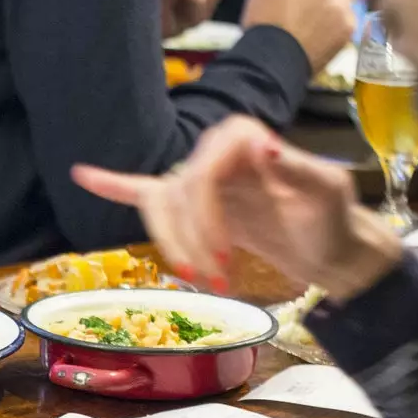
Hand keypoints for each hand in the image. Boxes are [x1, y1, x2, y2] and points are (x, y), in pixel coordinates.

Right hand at [70, 116, 401, 298]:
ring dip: (173, 244)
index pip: (203, 172)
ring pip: (162, 206)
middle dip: (191, 241)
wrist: (333, 249)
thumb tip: (265, 149)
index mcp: (245, 137)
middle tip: (217, 280)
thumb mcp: (328, 193)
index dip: (205, 216)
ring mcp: (201, 178)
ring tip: (198, 279)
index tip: (224, 255)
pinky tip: (83, 175)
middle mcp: (216, 151)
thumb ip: (297, 169)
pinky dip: (114, 185)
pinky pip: (145, 191)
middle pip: (178, 194)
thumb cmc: (335, 220)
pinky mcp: (192, 204)